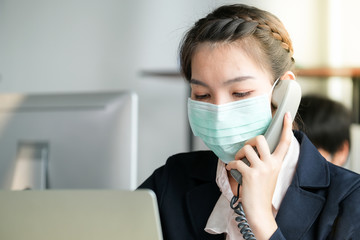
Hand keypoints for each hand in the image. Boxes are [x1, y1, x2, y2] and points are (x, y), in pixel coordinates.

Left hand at [226, 112, 292, 239]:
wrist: (259, 211)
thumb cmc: (261, 193)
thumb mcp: (269, 175)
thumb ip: (266, 162)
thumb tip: (253, 149)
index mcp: (277, 163)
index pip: (285, 142)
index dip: (286, 127)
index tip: (285, 115)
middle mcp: (271, 164)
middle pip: (261, 139)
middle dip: (250, 141)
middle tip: (246, 150)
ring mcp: (261, 169)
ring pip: (247, 148)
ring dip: (238, 154)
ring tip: (238, 161)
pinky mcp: (250, 174)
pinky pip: (237, 162)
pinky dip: (231, 165)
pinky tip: (231, 170)